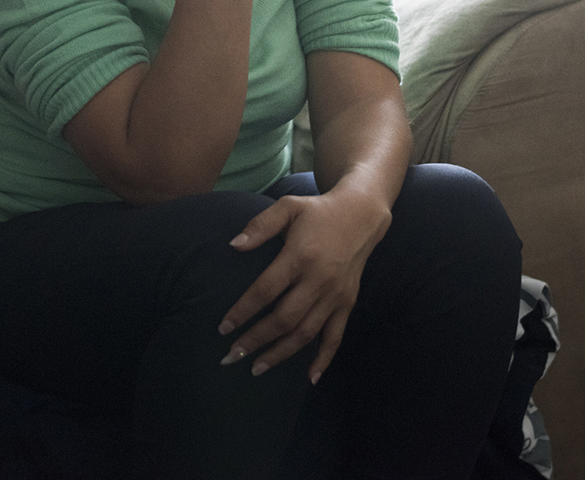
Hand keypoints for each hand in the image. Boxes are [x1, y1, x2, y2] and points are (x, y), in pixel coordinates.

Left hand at [217, 188, 391, 382]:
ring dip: (280, 354)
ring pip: (306, 333)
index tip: (223, 328)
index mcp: (300, 256)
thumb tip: (233, 245)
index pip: (266, 290)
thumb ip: (260, 225)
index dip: (243, 311)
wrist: (361, 214)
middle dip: (256, 340)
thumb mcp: (287, 207)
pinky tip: (309, 378)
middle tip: (232, 356)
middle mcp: (319, 280)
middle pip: (284, 318)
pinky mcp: (347, 303)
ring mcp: (335, 295)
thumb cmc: (317, 211)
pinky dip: (324, 359)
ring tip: (256, 368)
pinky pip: (335, 336)